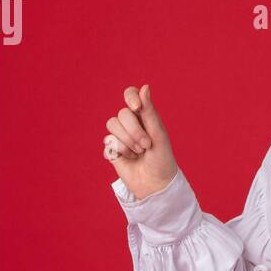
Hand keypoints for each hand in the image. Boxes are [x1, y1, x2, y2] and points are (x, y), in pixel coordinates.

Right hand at [102, 84, 179, 199]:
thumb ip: (150, 112)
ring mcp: (119, 135)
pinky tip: (130, 159)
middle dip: (135, 132)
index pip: (130, 94)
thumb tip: (145, 87)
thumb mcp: (158, 134)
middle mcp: (130, 123)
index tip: (137, 108)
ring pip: (112, 126)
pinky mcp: (111, 149)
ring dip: (128, 142)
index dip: (130, 98)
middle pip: (122, 114)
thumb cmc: (162, 158)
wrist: (156, 183)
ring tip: (139, 153)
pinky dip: (121, 152)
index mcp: (144, 115)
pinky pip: (108, 142)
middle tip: (147, 145)